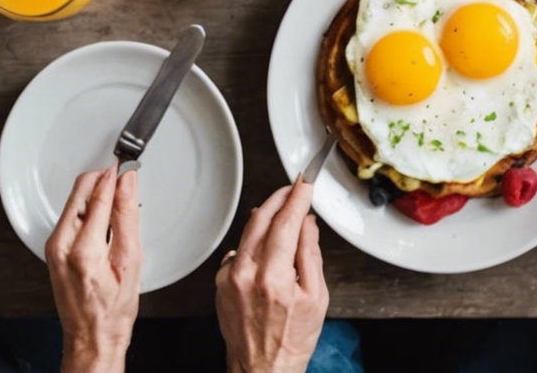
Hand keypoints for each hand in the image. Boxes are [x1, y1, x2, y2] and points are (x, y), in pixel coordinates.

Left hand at [47, 166, 141, 372]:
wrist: (92, 335)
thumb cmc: (112, 309)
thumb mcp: (131, 261)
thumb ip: (127, 217)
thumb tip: (127, 185)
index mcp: (82, 249)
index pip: (98, 195)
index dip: (114, 175)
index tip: (127, 164)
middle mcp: (60, 245)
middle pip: (80, 192)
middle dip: (103, 179)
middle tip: (124, 176)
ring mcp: (53, 247)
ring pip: (74, 202)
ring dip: (96, 194)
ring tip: (119, 198)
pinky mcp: (52, 250)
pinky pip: (70, 217)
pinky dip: (89, 209)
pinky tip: (104, 217)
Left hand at [216, 182, 328, 372]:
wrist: (263, 368)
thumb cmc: (292, 339)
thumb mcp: (316, 296)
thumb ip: (310, 254)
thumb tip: (306, 223)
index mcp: (273, 278)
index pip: (285, 223)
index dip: (297, 197)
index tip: (305, 183)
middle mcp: (245, 274)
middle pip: (261, 219)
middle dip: (279, 198)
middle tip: (294, 188)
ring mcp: (228, 278)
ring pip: (248, 232)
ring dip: (266, 216)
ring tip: (284, 212)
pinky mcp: (220, 282)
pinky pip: (238, 251)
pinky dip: (253, 242)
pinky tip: (266, 249)